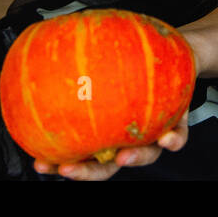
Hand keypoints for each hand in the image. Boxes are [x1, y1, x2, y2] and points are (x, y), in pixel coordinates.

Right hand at [32, 30, 198, 180]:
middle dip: (85, 172)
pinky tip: (166, 138)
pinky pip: (177, 137)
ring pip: (143, 156)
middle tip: (66, 169)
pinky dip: (172, 141)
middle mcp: (126, 139)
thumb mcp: (103, 59)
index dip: (58, 163)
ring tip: (122, 157)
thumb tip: (41, 44)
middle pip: (106, 166)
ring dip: (133, 159)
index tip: (39, 163)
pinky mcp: (177, 126)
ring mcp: (152, 135)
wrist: (170, 55)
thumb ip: (79, 60)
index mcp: (105, 131)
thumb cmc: (130, 60)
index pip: (79, 155)